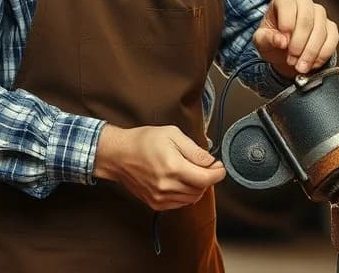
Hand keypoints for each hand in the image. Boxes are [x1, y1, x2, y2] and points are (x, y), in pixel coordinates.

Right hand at [92, 124, 224, 210]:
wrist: (119, 155)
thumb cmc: (144, 141)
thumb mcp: (173, 135)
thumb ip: (195, 150)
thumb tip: (211, 162)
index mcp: (173, 167)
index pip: (206, 179)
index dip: (218, 173)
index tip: (220, 167)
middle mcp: (167, 186)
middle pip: (201, 189)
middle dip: (207, 178)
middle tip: (205, 166)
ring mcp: (161, 197)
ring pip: (192, 198)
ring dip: (197, 187)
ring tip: (190, 172)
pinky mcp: (156, 203)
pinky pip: (180, 203)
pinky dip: (186, 194)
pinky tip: (180, 181)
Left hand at [252, 0, 338, 76]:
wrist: (285, 51)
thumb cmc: (272, 40)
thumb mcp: (261, 40)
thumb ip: (267, 38)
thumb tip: (281, 41)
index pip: (287, 2)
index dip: (286, 22)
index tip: (283, 41)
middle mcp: (304, 1)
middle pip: (306, 18)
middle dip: (299, 42)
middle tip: (291, 60)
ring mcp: (319, 13)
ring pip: (320, 30)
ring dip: (310, 52)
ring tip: (299, 66)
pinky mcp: (331, 27)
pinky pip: (332, 39)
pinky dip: (323, 54)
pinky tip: (312, 64)